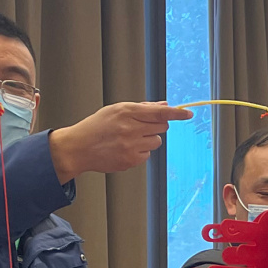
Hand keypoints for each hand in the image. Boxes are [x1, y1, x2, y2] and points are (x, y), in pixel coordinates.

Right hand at [49, 102, 192, 181]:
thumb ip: (142, 108)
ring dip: (148, 139)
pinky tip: (125, 149)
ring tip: (130, 138)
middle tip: (141, 126)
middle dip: (156, 126)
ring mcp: (131, 146)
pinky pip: (147, 155)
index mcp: (127, 112)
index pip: (159, 113)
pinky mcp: (131, 160)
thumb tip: (165, 106)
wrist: (79, 147)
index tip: (188, 114)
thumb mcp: (116, 110)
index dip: (176, 114)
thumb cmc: (97, 127)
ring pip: (156, 142)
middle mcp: (130, 129)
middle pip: (162, 127)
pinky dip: (140, 152)